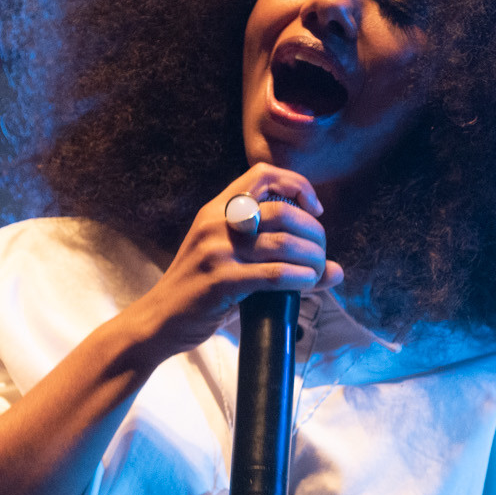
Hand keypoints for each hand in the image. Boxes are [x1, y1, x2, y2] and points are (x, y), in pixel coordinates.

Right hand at [127, 165, 342, 358]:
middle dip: (313, 231)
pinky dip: (300, 278)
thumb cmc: (199, 290)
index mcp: (216, 210)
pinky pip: (274, 274)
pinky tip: (309, 282)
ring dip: (312, 257)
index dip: (297, 185)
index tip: (315, 210)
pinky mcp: (221, 281)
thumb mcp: (229, 260)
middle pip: (282, 210)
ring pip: (283, 243)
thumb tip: (335, 269)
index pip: (263, 175)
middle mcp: (216, 223)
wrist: (159, 319)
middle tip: (322, 251)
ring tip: (319, 270)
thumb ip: (273, 256)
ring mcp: (217, 252)